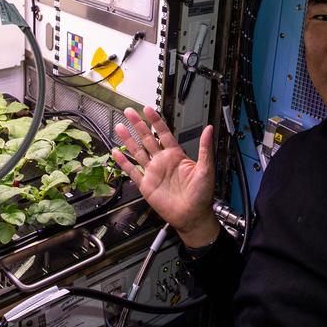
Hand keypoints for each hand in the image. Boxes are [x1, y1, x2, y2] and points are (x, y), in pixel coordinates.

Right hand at [111, 106, 218, 247]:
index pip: (164, 133)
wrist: (192, 216)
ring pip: (137, 152)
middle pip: (147, 139)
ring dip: (128, 139)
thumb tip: (209, 129)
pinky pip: (132, 171)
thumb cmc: (202, 195)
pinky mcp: (146, 185)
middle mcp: (163, 162)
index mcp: (176, 156)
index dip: (155, 121)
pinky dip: (124, 162)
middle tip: (129, 111)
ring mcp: (153, 173)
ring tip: (119, 127)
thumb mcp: (206, 169)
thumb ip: (205, 148)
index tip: (148, 109)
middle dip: (138, 125)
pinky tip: (116, 153)